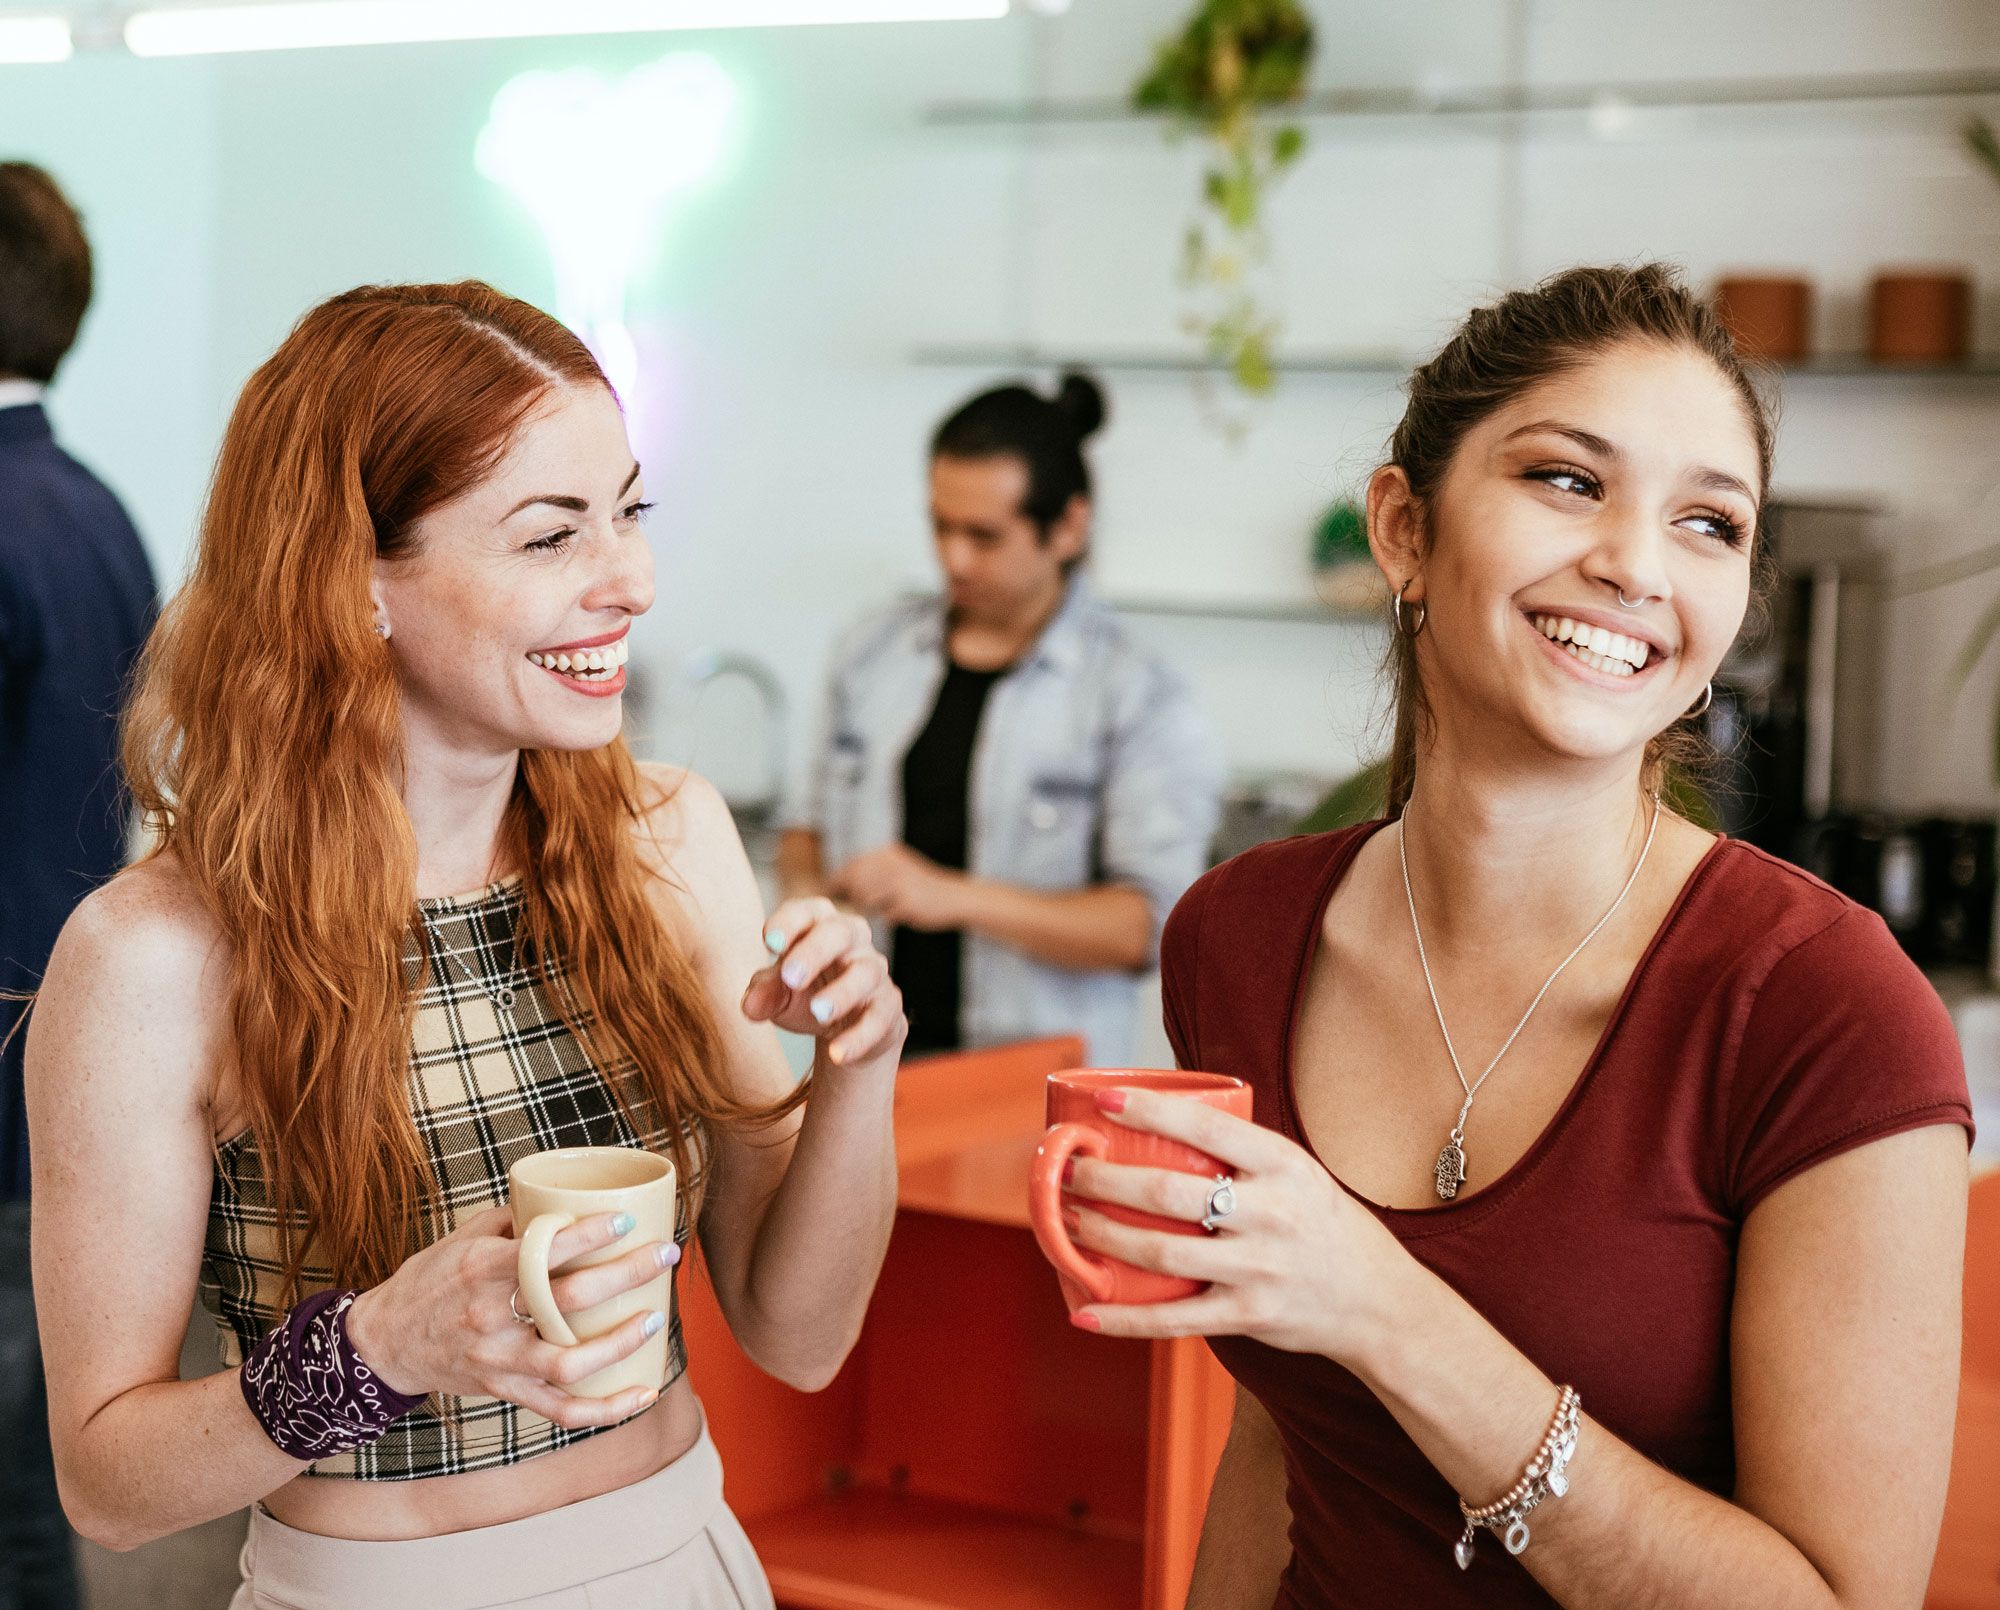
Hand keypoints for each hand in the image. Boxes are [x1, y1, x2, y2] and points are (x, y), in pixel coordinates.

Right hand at [343, 1205, 677, 1428]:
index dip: (591, 1235)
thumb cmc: (431, 1281)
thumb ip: (515, 1220)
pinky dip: (606, 1409)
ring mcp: (498, 1360)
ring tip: (654, 1318)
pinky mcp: (504, 1391)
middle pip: (569, 1299)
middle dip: (627, 1274)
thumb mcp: (463, 1238)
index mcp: (481, 1269)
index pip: (543, 1250)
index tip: (628, 1222)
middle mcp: (490, 1316)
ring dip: (620, 1343)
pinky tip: (643, 1393)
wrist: (383, 1343)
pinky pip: (561, 1409)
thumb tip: (570, 1200)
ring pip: (569, 1363)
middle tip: (666, 1254)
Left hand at [743, 896, 906, 1069]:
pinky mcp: (888, 1006)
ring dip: (842, 992)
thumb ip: (763, 993)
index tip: (769, 942)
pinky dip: (860, 1036)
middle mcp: (851, 941)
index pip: (808, 912)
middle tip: (791, 977)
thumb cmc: (804, 994)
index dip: (789, 922)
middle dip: (815, 952)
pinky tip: (838, 1053)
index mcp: (819, 925)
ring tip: (819, 1012)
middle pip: (840, 932)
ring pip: (865, 973)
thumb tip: (751, 1004)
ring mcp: (874, 972)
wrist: (843, 1028)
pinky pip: (880, 1016)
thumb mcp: (778, 992)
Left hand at [829, 844, 966, 930]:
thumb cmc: (919, 888)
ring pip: (866, 898)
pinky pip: (884, 914)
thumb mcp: (896, 870)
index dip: (838, 881)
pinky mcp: (907, 901)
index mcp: (887, 854)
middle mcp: (892, 864)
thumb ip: (871, 873)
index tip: (831, 893)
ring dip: (869, 907)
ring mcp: (899, 882)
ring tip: (883, 908)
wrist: (955, 897)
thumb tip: (834, 885)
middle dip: (850, 895)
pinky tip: (900, 913)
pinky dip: (888, 916)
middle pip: (855, 882)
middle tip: (849, 906)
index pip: (852, 866)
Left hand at [1059, 1088, 1410, 1364]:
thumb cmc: (1321, 1223)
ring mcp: (1259, 1268)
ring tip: (1067, 1222)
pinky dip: (1123, 1318)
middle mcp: (1272, 1214)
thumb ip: (1240, 1152)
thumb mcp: (1297, 1171)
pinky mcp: (1248, 1315)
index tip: (1103, 1101)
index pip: (1208, 1128)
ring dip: (1103, 1236)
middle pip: (1169, 1193)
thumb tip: (1158, 1115)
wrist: (1379, 1302)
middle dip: (1105, 1180)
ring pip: (1162, 1252)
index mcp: (1283, 1165)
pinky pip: (1174, 1318)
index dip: (1152, 1111)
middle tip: (1068, 1171)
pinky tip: (1083, 1311)